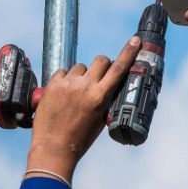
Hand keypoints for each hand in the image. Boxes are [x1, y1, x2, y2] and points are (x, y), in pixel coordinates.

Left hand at [26, 36, 141, 181]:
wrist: (53, 148)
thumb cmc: (79, 138)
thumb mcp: (100, 119)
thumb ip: (105, 98)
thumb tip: (107, 84)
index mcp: (100, 97)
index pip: (118, 69)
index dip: (128, 52)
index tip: (134, 40)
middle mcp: (85, 87)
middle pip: (101, 60)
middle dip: (103, 66)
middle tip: (98, 76)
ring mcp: (68, 84)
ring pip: (80, 66)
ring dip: (81, 75)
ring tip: (74, 94)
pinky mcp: (52, 84)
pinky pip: (63, 72)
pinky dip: (65, 80)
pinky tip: (62, 94)